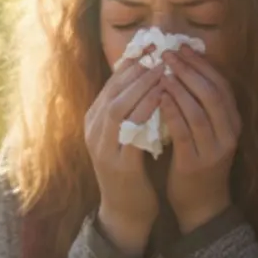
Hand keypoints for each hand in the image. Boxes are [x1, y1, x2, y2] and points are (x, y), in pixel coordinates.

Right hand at [85, 53, 164, 255]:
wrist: (124, 212)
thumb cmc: (130, 170)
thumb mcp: (125, 135)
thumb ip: (131, 110)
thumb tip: (147, 77)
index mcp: (94, 122)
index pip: (110, 85)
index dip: (130, 63)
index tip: (150, 45)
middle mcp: (94, 132)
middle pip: (112, 91)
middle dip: (136, 69)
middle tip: (158, 50)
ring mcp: (103, 148)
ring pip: (119, 107)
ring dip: (141, 86)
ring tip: (162, 68)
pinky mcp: (119, 164)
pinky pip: (132, 131)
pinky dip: (147, 111)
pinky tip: (163, 98)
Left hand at [159, 46, 241, 233]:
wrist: (201, 205)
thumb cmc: (197, 161)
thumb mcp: (205, 131)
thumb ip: (198, 105)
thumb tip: (181, 69)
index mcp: (232, 122)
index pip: (221, 85)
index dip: (203, 64)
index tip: (183, 47)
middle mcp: (228, 134)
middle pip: (212, 93)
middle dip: (190, 70)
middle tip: (169, 53)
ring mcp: (214, 149)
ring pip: (199, 110)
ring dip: (180, 87)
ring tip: (162, 70)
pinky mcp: (196, 163)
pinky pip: (185, 132)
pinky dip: (172, 112)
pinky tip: (159, 97)